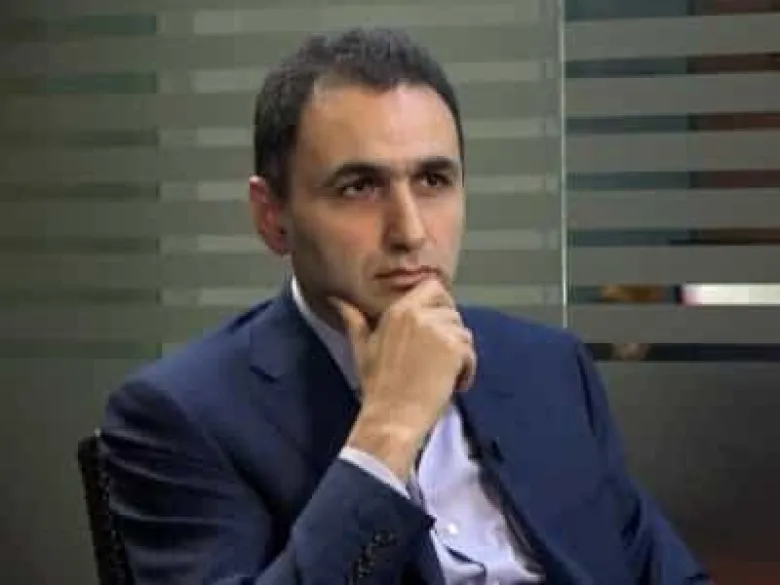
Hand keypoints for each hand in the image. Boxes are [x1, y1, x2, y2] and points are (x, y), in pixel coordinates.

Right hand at [330, 278, 475, 479]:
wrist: (392, 417)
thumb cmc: (377, 386)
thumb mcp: (361, 348)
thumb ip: (353, 321)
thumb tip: (337, 301)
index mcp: (397, 310)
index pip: (433, 287)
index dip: (441, 304)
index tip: (438, 326)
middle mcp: (417, 314)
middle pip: (452, 311)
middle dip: (451, 333)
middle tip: (440, 358)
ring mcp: (437, 330)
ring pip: (464, 333)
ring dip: (460, 354)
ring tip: (445, 374)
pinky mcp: (453, 349)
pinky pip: (470, 353)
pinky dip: (467, 370)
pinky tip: (453, 384)